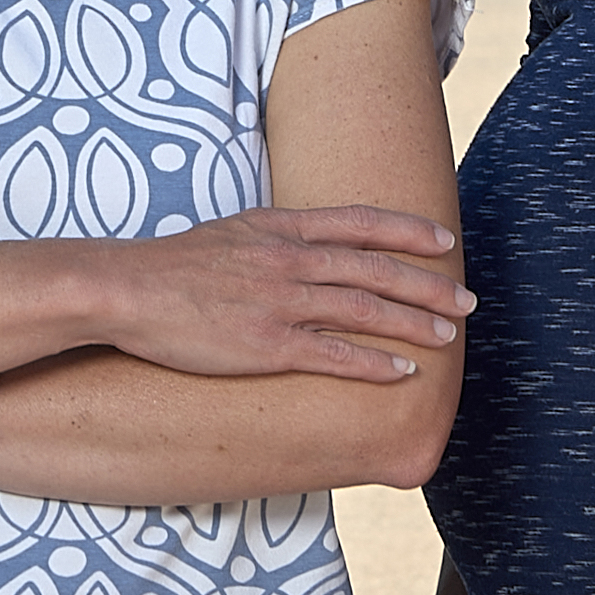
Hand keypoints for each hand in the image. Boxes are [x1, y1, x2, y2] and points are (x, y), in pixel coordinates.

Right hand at [101, 205, 471, 383]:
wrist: (127, 289)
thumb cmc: (171, 267)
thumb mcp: (230, 232)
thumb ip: (272, 238)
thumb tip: (300, 245)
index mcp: (280, 228)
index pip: (360, 222)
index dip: (408, 231)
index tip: (444, 241)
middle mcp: (289, 259)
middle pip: (376, 269)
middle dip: (428, 285)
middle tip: (467, 300)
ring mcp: (281, 301)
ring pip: (366, 309)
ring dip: (414, 323)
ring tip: (449, 336)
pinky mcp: (268, 344)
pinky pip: (335, 354)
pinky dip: (375, 363)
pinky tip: (403, 372)